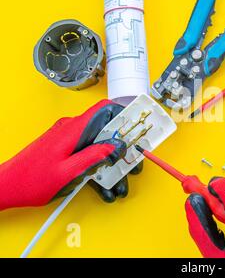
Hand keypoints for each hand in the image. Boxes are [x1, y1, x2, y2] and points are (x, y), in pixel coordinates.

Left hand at [0, 100, 139, 210]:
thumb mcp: (68, 172)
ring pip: (98, 142)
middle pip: (105, 128)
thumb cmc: (31, 180)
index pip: (104, 109)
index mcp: (73, 130)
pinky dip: (98, 162)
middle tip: (133, 159)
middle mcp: (71, 129)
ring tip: (118, 179)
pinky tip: (102, 181)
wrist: (7, 186)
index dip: (124, 112)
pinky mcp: (65, 147)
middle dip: (122, 145)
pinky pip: (88, 149)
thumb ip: (94, 156)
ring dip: (110, 159)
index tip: (139, 122)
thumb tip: (115, 145)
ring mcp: (68, 138)